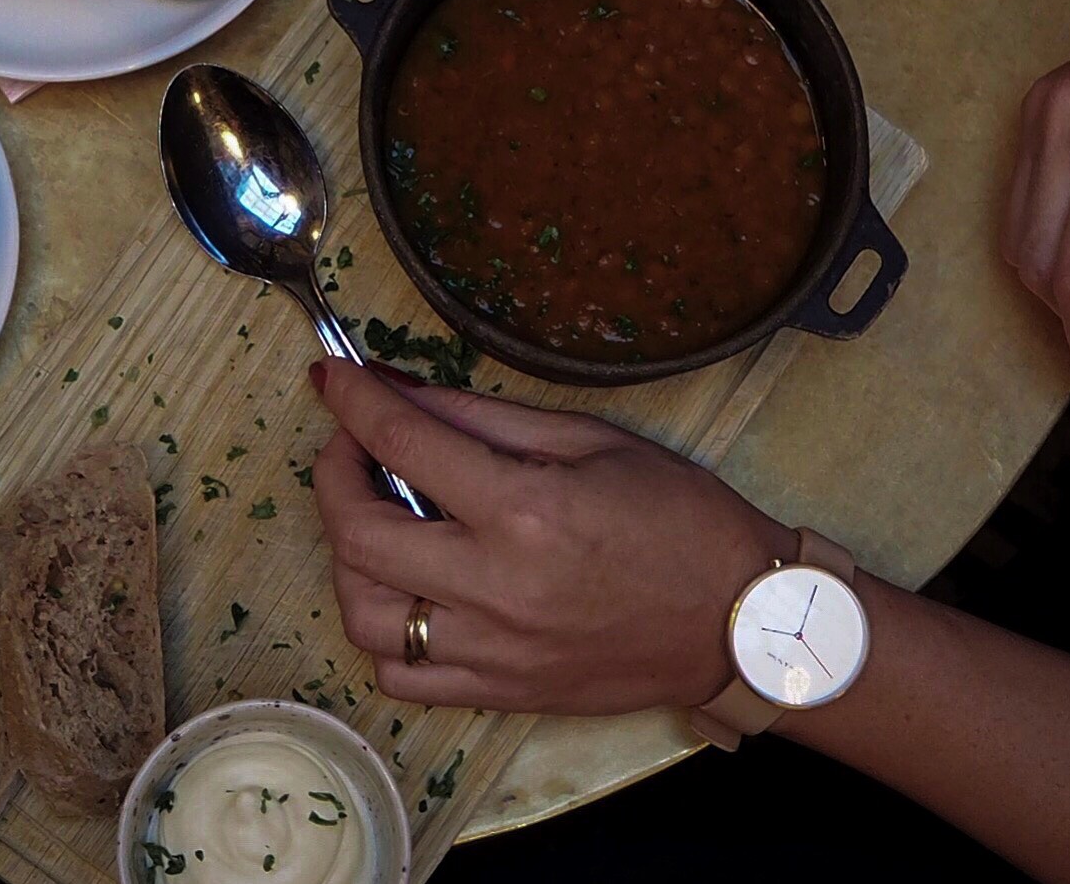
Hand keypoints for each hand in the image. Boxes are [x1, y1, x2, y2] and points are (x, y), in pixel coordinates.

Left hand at [309, 359, 792, 715]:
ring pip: (364, 614)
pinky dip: (381, 628)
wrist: (738, 620)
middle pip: (359, 535)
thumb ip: (486, 418)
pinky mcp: (500, 694)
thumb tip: (405, 391)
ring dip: (348, 554)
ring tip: (375, 515)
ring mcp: (492, 652)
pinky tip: (405, 588)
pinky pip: (401, 675)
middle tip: (350, 442)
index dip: (354, 400)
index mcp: (525, 510)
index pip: (404, 444)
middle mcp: (495, 587)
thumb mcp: (590, 438)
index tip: (332, 375)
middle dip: (333, 472)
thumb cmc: (678, 515)